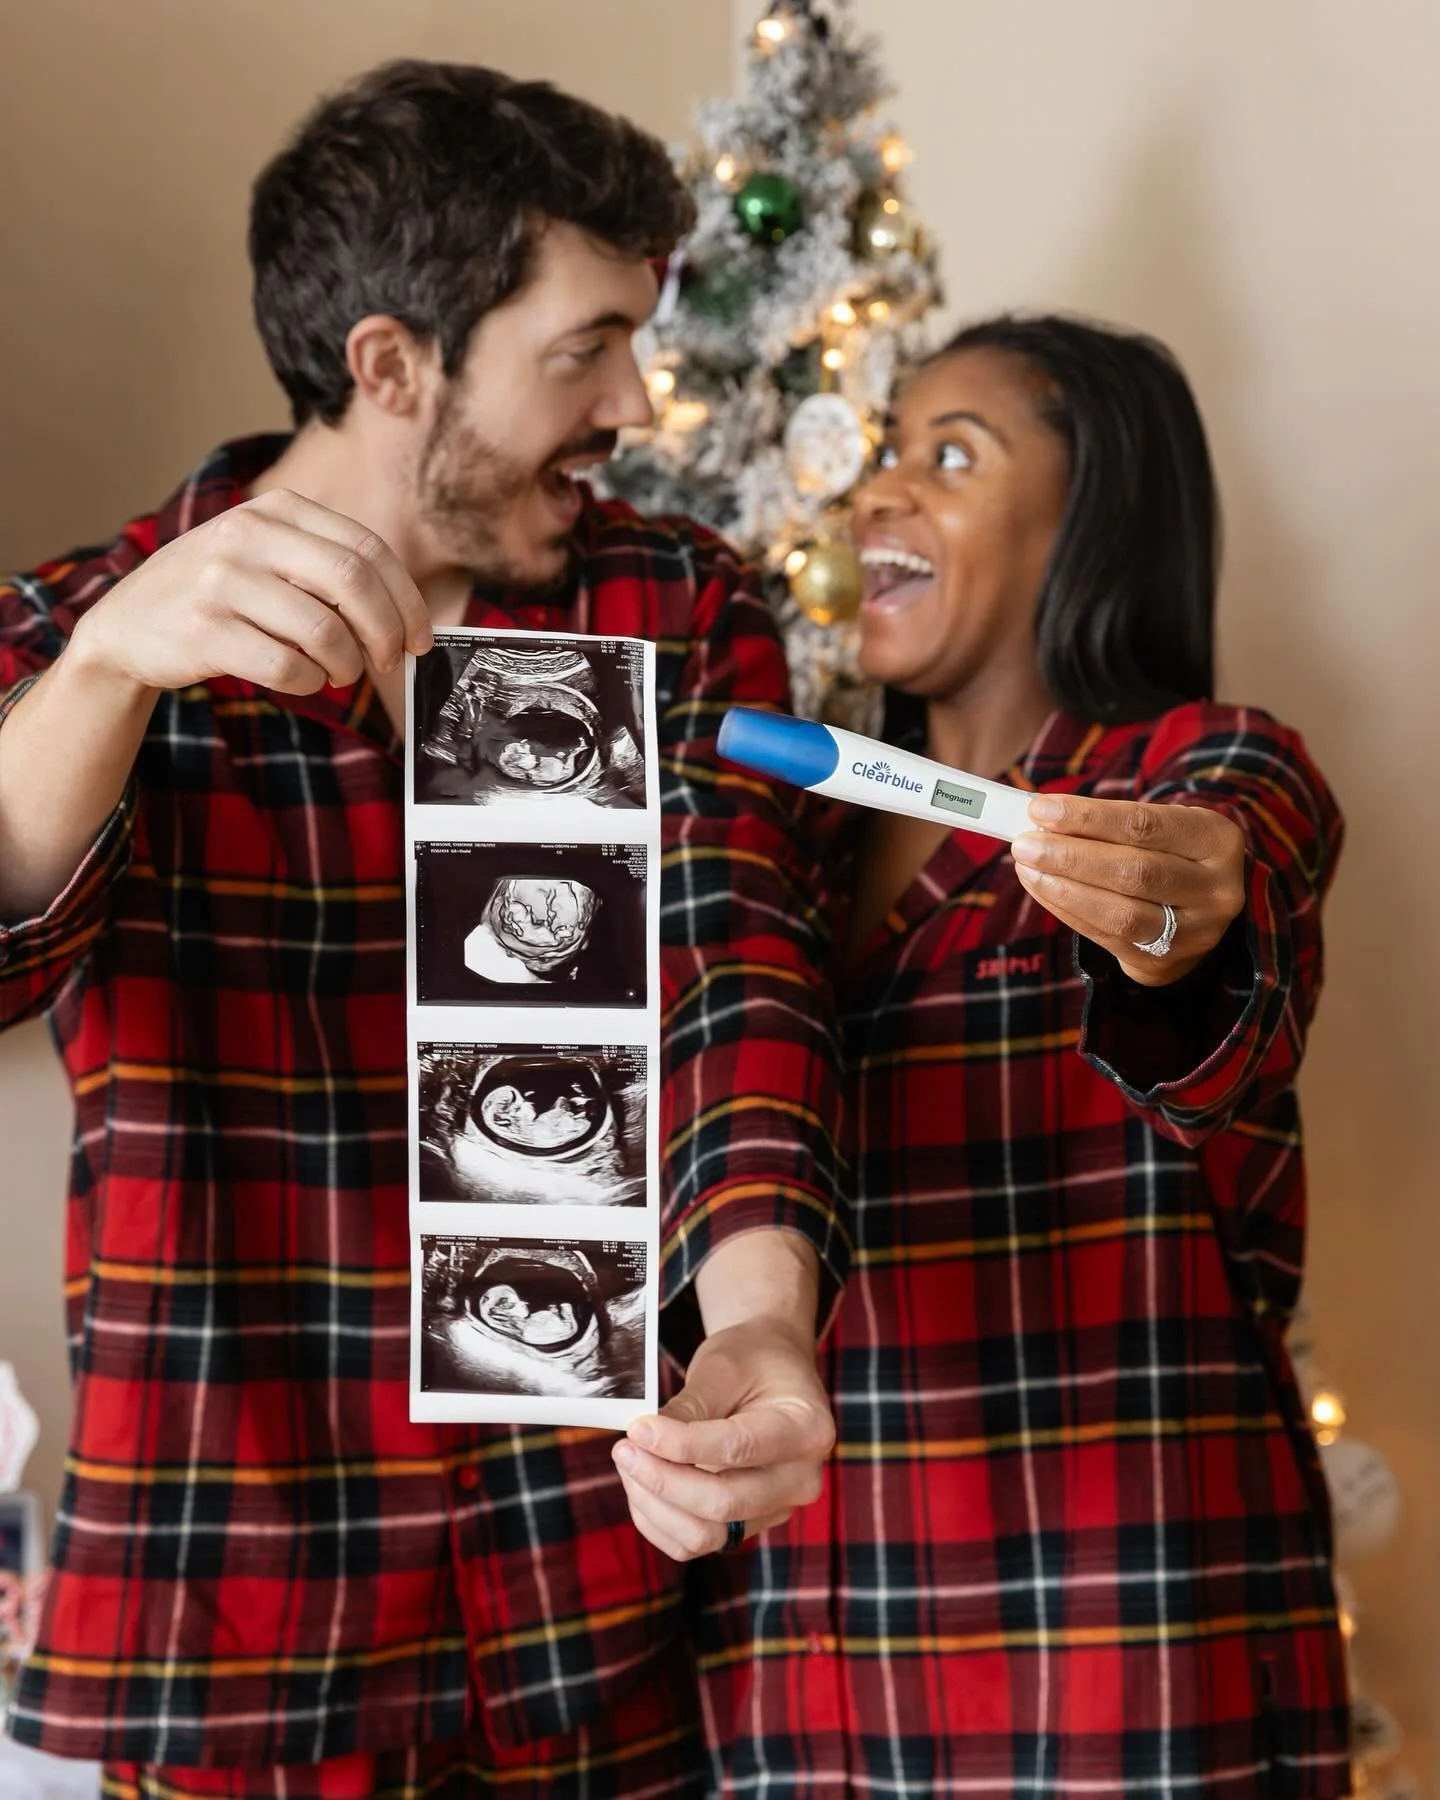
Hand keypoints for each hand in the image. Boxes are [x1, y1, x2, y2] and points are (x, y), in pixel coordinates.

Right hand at [70, 488, 431, 695]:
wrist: (127, 625)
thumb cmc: (219, 595)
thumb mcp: (267, 556)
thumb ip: (329, 568)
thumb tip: (407, 617)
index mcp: (277, 509)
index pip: (368, 549)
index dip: (406, 599)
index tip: (420, 636)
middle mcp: (248, 534)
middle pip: (354, 582)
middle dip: (386, 631)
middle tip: (391, 661)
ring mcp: (221, 581)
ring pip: (324, 630)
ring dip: (346, 665)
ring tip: (339, 674)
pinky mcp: (204, 630)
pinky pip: (286, 666)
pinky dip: (308, 682)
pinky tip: (302, 679)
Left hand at [611, 1314, 834, 1562]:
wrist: (771, 1372)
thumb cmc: (751, 1361)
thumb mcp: (723, 1368)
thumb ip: (690, 1406)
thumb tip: (645, 1437)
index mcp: (807, 1430)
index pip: (738, 1449)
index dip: (681, 1445)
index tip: (637, 1429)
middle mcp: (801, 1479)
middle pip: (724, 1503)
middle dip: (662, 1479)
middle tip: (624, 1449)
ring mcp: (777, 1508)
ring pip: (707, 1534)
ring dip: (656, 1505)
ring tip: (629, 1462)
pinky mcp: (749, 1524)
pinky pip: (697, 1542)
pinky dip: (660, 1521)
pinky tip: (640, 1485)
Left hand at [1010, 792, 1247, 986]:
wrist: (1199, 909)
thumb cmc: (1168, 853)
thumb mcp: (1159, 827)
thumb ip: (1108, 822)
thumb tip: (1040, 817)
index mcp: (1217, 841)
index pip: (1145, 825)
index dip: (1088, 818)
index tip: (1041, 809)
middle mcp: (1215, 890)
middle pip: (1134, 872)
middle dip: (1071, 856)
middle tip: (1025, 843)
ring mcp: (1194, 933)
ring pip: (1120, 914)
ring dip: (1063, 888)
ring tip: (1026, 866)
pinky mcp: (1163, 962)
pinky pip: (1105, 938)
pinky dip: (1066, 910)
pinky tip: (1042, 888)